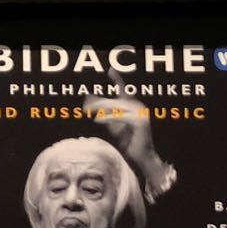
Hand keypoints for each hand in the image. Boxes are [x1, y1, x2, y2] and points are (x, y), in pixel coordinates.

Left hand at [84, 70, 167, 187]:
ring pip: (116, 106)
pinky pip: (120, 116)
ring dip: (101, 109)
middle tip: (85, 108)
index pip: (123, 90)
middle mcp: (138, 107)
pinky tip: (98, 120)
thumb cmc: (128, 142)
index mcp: (133, 106)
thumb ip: (107, 115)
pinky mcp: (140, 122)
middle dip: (99, 103)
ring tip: (90, 113)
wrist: (141, 157)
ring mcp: (140, 113)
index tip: (110, 69)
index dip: (117, 79)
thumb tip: (94, 106)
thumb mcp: (114, 126)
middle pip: (115, 100)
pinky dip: (107, 118)